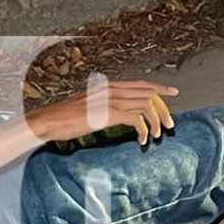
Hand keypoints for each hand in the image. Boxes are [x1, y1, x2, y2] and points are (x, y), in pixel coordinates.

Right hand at [25, 78, 177, 145]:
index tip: (173, 92)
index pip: (142, 83)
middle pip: (148, 94)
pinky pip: (137, 119)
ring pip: (146, 106)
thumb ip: (106, 104)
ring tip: (157, 135)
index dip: (160, 87)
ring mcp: (111, 100)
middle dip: (163, 109)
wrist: (50, 120)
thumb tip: (121, 111)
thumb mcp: (90, 105)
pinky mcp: (109, 114)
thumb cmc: (67, 116)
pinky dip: (144, 130)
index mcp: (109, 85)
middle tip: (169, 124)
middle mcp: (113, 89)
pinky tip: (142, 140)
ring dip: (156, 122)